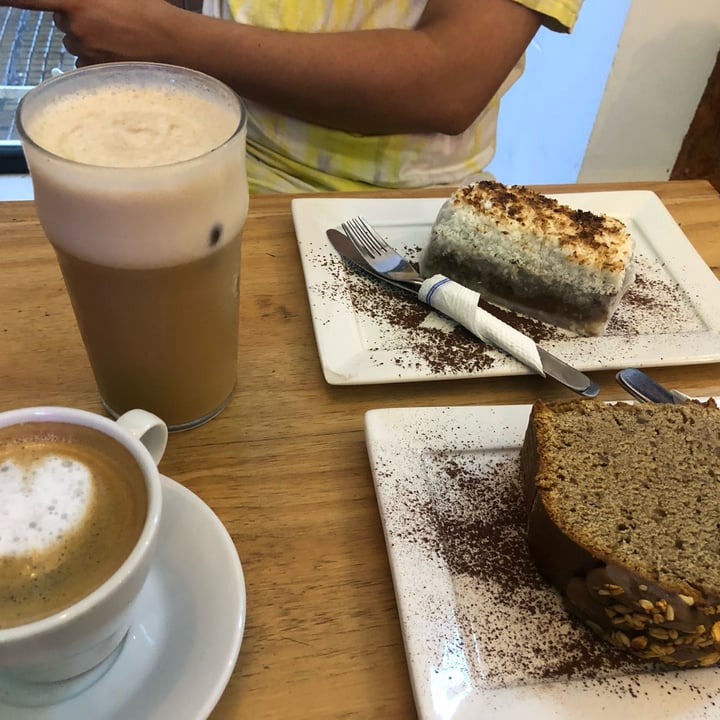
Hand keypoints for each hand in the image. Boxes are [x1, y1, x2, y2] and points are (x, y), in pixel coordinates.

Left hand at [2, 0, 184, 65]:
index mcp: (77, 2)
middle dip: (77, 20)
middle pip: (62, 22)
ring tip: (119, 40)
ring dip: (90, 42)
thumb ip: (90, 0)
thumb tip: (76, 6)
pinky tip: (120, 56)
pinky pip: (87, 65)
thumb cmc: (150, 13)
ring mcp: (85, 52)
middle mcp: (75, 27)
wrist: (175, 45)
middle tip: (108, 20)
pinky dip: (99, 60)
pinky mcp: (95, 73)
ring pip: (75, 45)